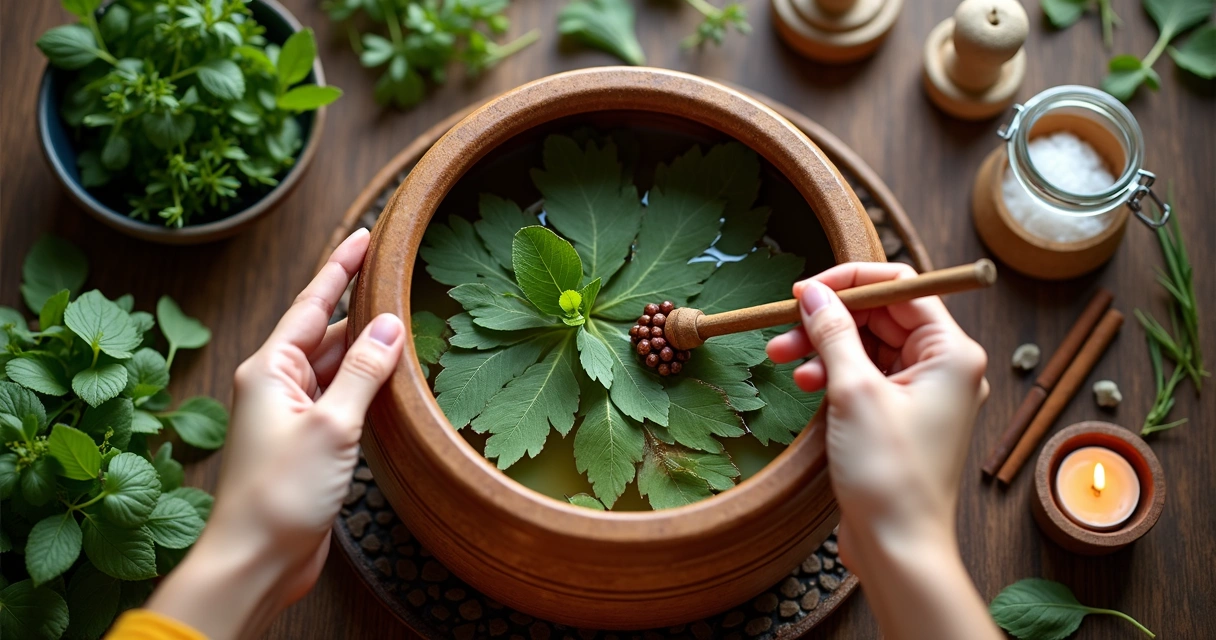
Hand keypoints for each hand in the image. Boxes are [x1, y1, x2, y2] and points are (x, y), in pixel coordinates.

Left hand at [146, 229, 404, 638]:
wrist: (256, 559)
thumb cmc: (280, 492)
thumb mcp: (332, 425)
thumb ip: (364, 371)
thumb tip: (391, 324)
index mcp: (270, 368)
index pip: (313, 303)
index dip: (342, 267)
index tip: (368, 234)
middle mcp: (277, 384)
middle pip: (327, 332)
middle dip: (364, 309)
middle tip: (402, 280)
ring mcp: (292, 414)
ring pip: (337, 367)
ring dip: (369, 352)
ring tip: (410, 326)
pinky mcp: (308, 443)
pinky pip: (342, 399)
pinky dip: (368, 387)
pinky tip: (394, 381)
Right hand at [767, 262, 998, 639]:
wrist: (900, 547)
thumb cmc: (890, 474)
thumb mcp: (853, 392)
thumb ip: (833, 333)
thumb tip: (813, 292)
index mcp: (951, 352)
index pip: (901, 285)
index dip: (850, 281)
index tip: (805, 290)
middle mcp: (944, 367)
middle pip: (881, 315)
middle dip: (829, 318)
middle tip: (782, 328)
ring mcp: (923, 393)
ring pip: (868, 346)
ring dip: (824, 347)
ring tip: (781, 357)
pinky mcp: (901, 417)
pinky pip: (866, 377)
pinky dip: (834, 374)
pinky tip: (805, 383)